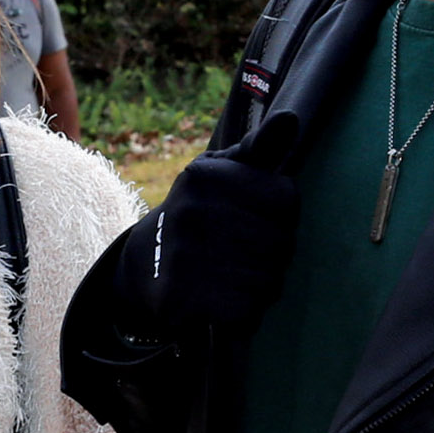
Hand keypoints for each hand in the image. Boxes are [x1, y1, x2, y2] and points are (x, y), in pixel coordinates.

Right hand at [115, 111, 302, 340]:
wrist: (143, 263)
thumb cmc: (202, 211)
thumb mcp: (223, 171)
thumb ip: (260, 149)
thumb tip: (290, 119)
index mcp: (205, 175)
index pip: (285, 199)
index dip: (278, 216)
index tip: (252, 217)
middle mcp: (192, 212)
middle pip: (281, 243)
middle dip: (272, 254)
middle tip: (239, 252)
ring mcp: (186, 258)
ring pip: (269, 280)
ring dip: (260, 285)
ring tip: (230, 276)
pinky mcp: (184, 303)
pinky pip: (249, 313)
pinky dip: (245, 313)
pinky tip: (224, 301)